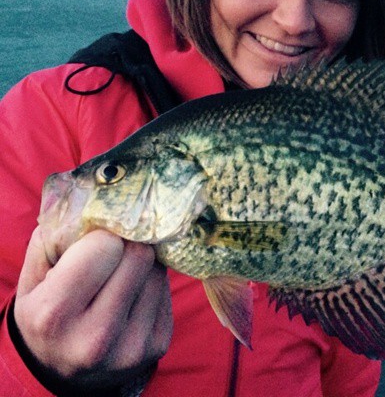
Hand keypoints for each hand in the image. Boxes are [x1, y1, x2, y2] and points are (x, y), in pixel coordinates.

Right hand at [13, 227, 172, 392]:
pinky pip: (167, 290)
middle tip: (115, 250)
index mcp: (55, 314)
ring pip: (158, 270)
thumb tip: (94, 195)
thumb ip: (54, 236)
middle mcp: (95, 336)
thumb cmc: (47, 314)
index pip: (105, 245)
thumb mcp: (34, 279)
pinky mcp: (157, 345)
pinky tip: (133, 294)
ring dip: (144, 263)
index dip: (103, 236)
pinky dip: (153, 283)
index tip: (96, 240)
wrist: (63, 372)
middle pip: (139, 254)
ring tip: (121, 275)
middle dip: (128, 244)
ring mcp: (131, 345)